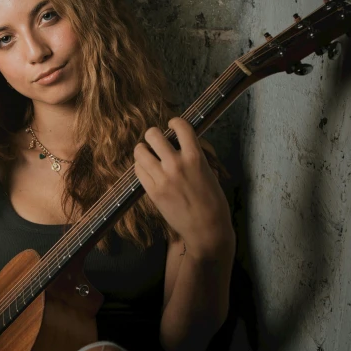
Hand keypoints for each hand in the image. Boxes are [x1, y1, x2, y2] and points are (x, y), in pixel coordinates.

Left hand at [133, 117, 234, 259]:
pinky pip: (138, 170)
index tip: (172, 125)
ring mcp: (162, 178)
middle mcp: (176, 164)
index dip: (174, 122)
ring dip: (143, 150)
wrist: (206, 228)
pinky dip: (141, 167)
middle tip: (157, 141)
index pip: (180, 126)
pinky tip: (148, 170)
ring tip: (148, 154)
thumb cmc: (212, 202)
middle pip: (153, 135)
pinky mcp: (152, 192)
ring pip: (140, 151)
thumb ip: (194, 156)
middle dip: (154, 135)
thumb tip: (181, 145)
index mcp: (195, 157)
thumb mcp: (208, 172)